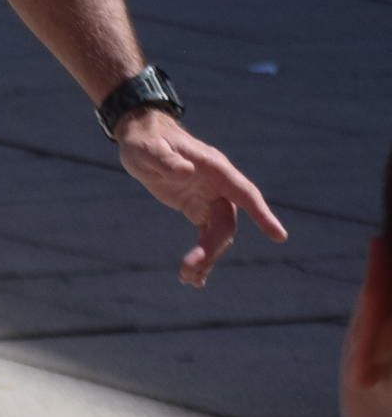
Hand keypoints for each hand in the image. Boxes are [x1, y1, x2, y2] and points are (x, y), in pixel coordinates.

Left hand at [115, 110, 285, 287]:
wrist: (139, 137)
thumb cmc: (144, 140)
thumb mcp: (147, 149)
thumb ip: (165, 160)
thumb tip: (187, 173)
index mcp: (214, 168)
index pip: (244, 192)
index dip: (261, 214)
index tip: (278, 236)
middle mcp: (217, 186)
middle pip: (225, 224)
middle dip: (212, 249)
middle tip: (189, 270)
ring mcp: (209, 198)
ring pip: (217, 234)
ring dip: (206, 258)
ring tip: (187, 279)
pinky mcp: (196, 208)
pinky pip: (206, 236)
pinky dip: (202, 256)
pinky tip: (193, 278)